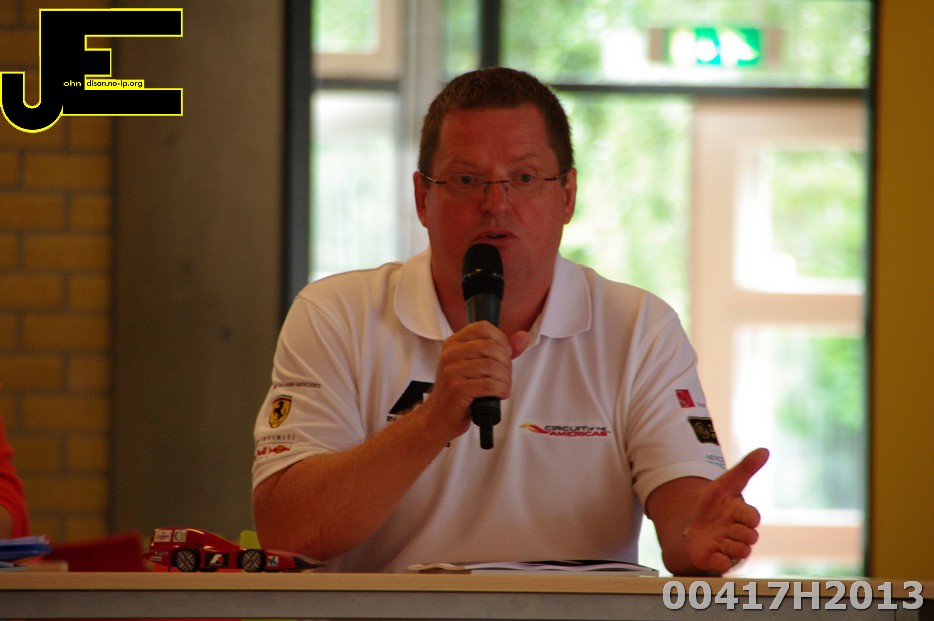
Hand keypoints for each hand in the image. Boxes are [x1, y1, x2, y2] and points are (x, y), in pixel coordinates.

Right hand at [421, 321, 529, 440]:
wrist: (438, 417)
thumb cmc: (459, 391)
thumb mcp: (476, 366)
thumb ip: (500, 350)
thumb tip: (524, 337)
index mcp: (453, 343)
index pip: (482, 327)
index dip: (501, 339)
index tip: (505, 355)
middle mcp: (450, 354)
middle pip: (490, 347)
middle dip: (506, 363)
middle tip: (505, 376)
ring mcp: (451, 371)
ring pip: (492, 366)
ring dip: (505, 379)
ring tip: (503, 387)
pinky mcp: (457, 389)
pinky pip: (489, 385)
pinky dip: (501, 390)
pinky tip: (500, 394)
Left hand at [683, 447, 769, 573]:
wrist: (694, 524)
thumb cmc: (714, 504)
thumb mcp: (725, 483)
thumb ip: (745, 468)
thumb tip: (765, 450)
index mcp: (742, 515)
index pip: (753, 517)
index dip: (749, 516)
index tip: (744, 515)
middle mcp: (739, 533)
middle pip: (749, 536)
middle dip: (741, 532)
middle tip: (730, 527)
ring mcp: (728, 548)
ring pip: (739, 551)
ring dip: (731, 546)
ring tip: (721, 539)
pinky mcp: (715, 560)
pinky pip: (722, 564)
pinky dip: (719, 560)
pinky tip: (714, 554)